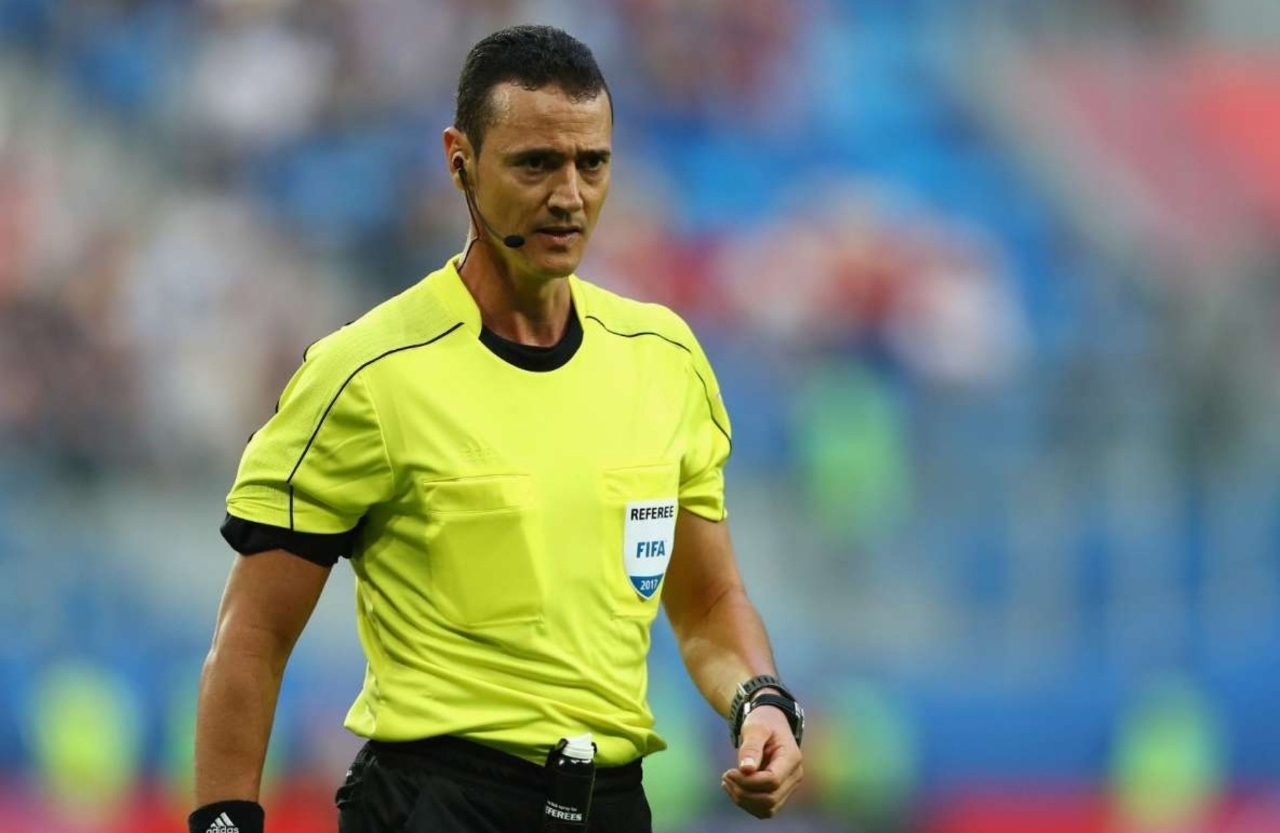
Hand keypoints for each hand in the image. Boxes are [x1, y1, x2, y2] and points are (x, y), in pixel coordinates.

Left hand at [721, 702, 804, 818]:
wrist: (770, 723)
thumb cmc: (763, 722)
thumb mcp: (755, 728)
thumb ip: (751, 747)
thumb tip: (746, 770)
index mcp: (791, 758)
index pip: (772, 781)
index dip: (748, 781)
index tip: (730, 770)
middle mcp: (794, 776)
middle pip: (769, 799)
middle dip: (743, 792)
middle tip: (726, 775)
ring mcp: (788, 787)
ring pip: (767, 809)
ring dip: (743, 800)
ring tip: (727, 781)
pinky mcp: (778, 793)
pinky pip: (764, 809)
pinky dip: (746, 803)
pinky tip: (733, 787)